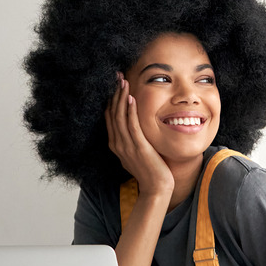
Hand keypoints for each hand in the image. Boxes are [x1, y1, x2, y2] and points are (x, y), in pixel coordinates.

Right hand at [106, 72, 173, 195]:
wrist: (156, 188)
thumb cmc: (150, 171)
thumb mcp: (136, 154)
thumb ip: (132, 141)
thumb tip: (135, 130)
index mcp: (116, 144)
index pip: (109, 117)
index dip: (110, 99)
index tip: (113, 84)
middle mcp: (117, 144)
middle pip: (111, 113)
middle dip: (113, 93)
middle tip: (116, 76)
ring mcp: (126, 146)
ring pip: (119, 116)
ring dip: (120, 97)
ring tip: (122, 81)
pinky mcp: (138, 147)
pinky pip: (131, 125)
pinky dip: (129, 111)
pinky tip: (130, 98)